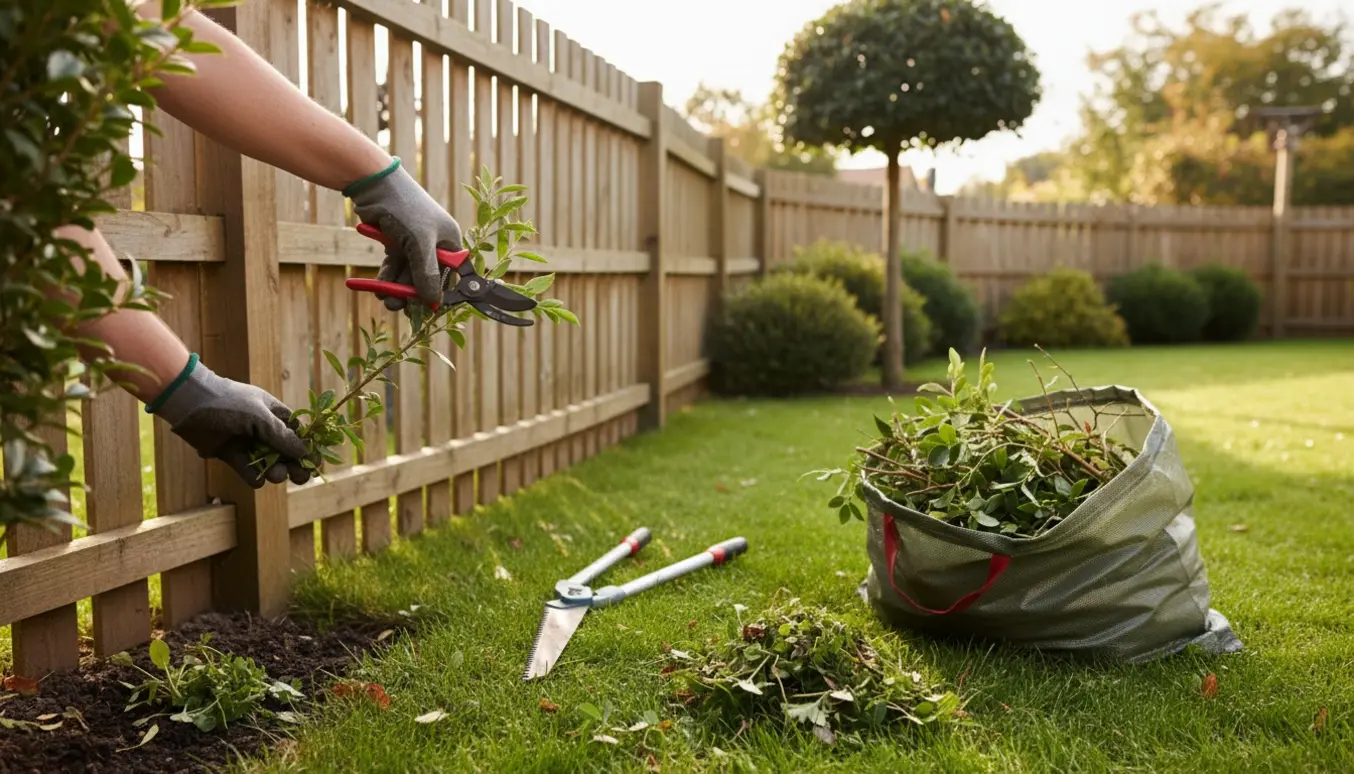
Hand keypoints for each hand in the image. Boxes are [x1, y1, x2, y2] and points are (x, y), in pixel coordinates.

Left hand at [149, 356, 313, 487]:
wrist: (189, 404)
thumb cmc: (228, 403)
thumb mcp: (260, 417)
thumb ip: (282, 436)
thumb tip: (305, 452)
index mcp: (274, 414)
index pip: (297, 433)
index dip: (307, 447)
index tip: (315, 462)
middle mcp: (263, 429)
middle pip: (286, 451)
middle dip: (295, 464)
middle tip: (301, 477)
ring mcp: (246, 442)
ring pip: (269, 463)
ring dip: (276, 471)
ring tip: (276, 475)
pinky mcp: (230, 454)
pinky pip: (248, 470)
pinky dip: (253, 476)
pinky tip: (257, 478)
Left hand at [346, 157, 461, 310]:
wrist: (374, 185)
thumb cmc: (404, 209)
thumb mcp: (419, 244)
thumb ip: (427, 274)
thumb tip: (433, 301)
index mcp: (449, 242)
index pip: (448, 276)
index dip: (436, 293)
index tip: (421, 309)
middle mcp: (434, 244)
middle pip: (425, 277)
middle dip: (410, 292)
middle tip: (395, 305)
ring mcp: (414, 243)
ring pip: (407, 274)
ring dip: (395, 287)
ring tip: (383, 297)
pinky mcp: (396, 242)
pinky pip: (394, 266)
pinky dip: (386, 276)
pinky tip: (377, 286)